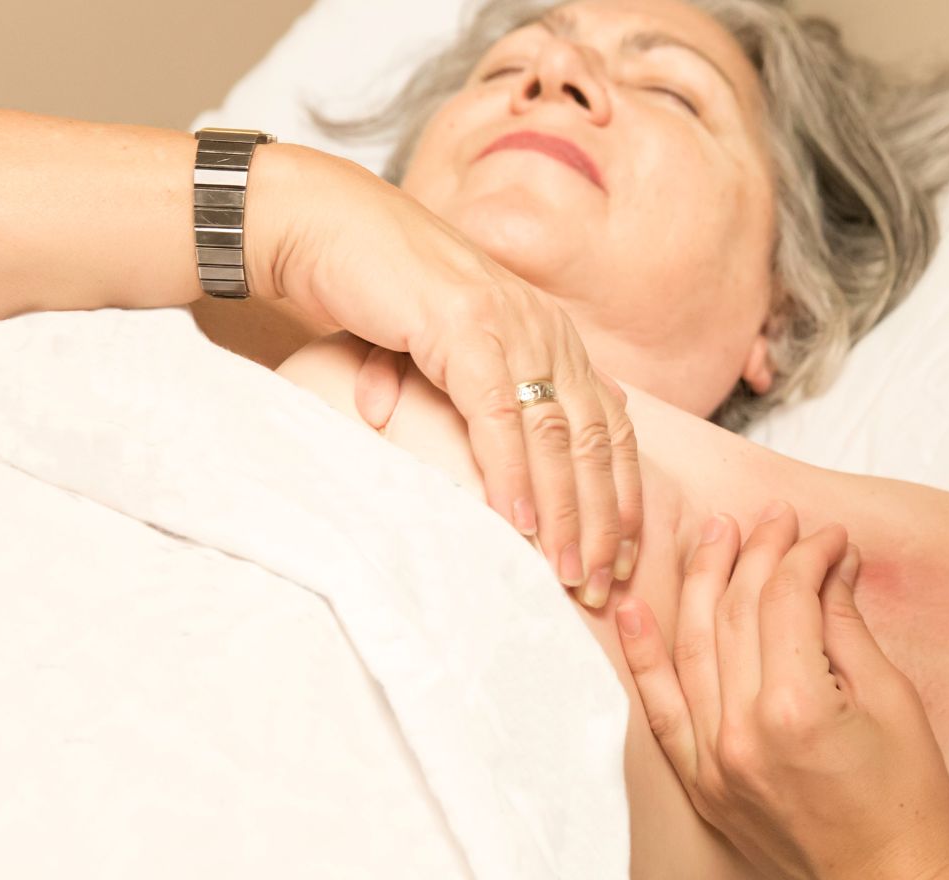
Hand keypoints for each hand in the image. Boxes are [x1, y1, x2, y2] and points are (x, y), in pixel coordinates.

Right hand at [249, 144, 643, 597]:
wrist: (324, 225)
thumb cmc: (382, 293)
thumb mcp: (450, 354)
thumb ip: (482, 404)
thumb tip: (503, 479)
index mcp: (553, 336)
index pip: (610, 427)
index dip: (620, 496)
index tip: (624, 558)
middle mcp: (546, 330)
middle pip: (596, 440)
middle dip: (603, 521)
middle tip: (605, 585)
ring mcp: (509, 327)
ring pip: (556, 435)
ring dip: (564, 510)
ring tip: (567, 569)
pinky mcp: (464, 329)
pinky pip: (498, 414)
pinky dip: (512, 471)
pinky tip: (517, 519)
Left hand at [615, 503, 948, 879]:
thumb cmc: (912, 806)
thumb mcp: (893, 703)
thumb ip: (847, 628)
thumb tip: (829, 565)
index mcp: (795, 708)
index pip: (785, 600)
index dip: (806, 555)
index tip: (828, 535)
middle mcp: (740, 734)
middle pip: (735, 614)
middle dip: (755, 554)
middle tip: (773, 518)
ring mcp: (712, 763)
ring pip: (691, 648)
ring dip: (699, 584)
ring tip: (711, 535)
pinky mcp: (701, 786)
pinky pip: (661, 710)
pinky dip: (644, 657)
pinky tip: (633, 610)